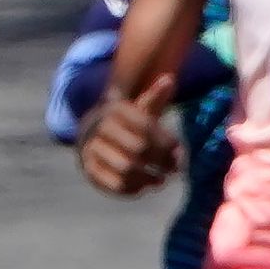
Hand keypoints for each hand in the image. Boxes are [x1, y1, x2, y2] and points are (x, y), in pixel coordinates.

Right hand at [78, 72, 182, 195]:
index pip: (147, 126)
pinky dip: (135, 188)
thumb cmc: (129, 124)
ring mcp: (93, 149)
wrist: (95, 135)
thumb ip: (154, 98)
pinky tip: (145, 186)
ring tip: (162, 179)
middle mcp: (101, 128)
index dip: (167, 142)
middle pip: (139, 149)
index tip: (179, 150)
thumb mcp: (140, 109)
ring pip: (127, 168)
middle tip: (175, 169)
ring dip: (150, 177)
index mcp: (116, 110)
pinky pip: (115, 184)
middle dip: (162, 161)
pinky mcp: (90, 170)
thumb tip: (169, 80)